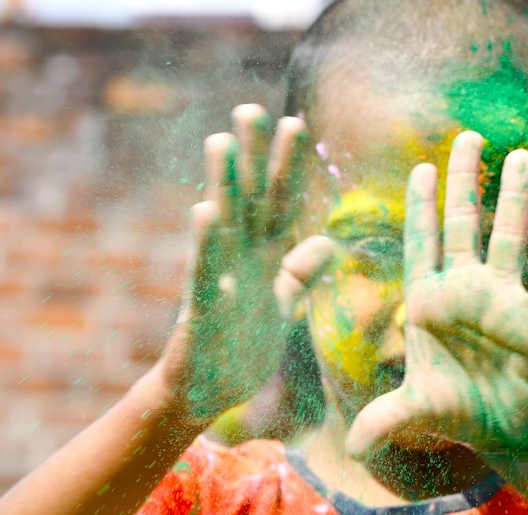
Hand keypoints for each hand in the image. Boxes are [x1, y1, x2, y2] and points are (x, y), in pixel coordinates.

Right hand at [159, 105, 333, 419]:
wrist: (208, 392)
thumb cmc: (241, 347)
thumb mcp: (281, 306)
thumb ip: (300, 273)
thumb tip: (325, 240)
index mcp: (262, 258)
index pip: (279, 203)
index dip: (288, 166)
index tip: (294, 122)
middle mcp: (238, 260)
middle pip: (248, 200)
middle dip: (252, 157)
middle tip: (250, 108)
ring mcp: (218, 281)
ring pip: (222, 226)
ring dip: (222, 185)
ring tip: (220, 141)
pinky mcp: (202, 311)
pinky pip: (203, 272)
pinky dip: (205, 244)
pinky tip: (203, 212)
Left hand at [345, 131, 527, 458]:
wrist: (501, 429)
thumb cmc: (455, 412)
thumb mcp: (413, 414)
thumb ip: (383, 423)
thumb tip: (352, 451)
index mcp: (430, 303)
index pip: (421, 245)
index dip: (420, 208)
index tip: (421, 167)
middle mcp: (466, 293)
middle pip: (463, 226)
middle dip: (464, 182)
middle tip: (468, 136)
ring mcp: (502, 303)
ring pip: (509, 241)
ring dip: (514, 200)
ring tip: (522, 156)